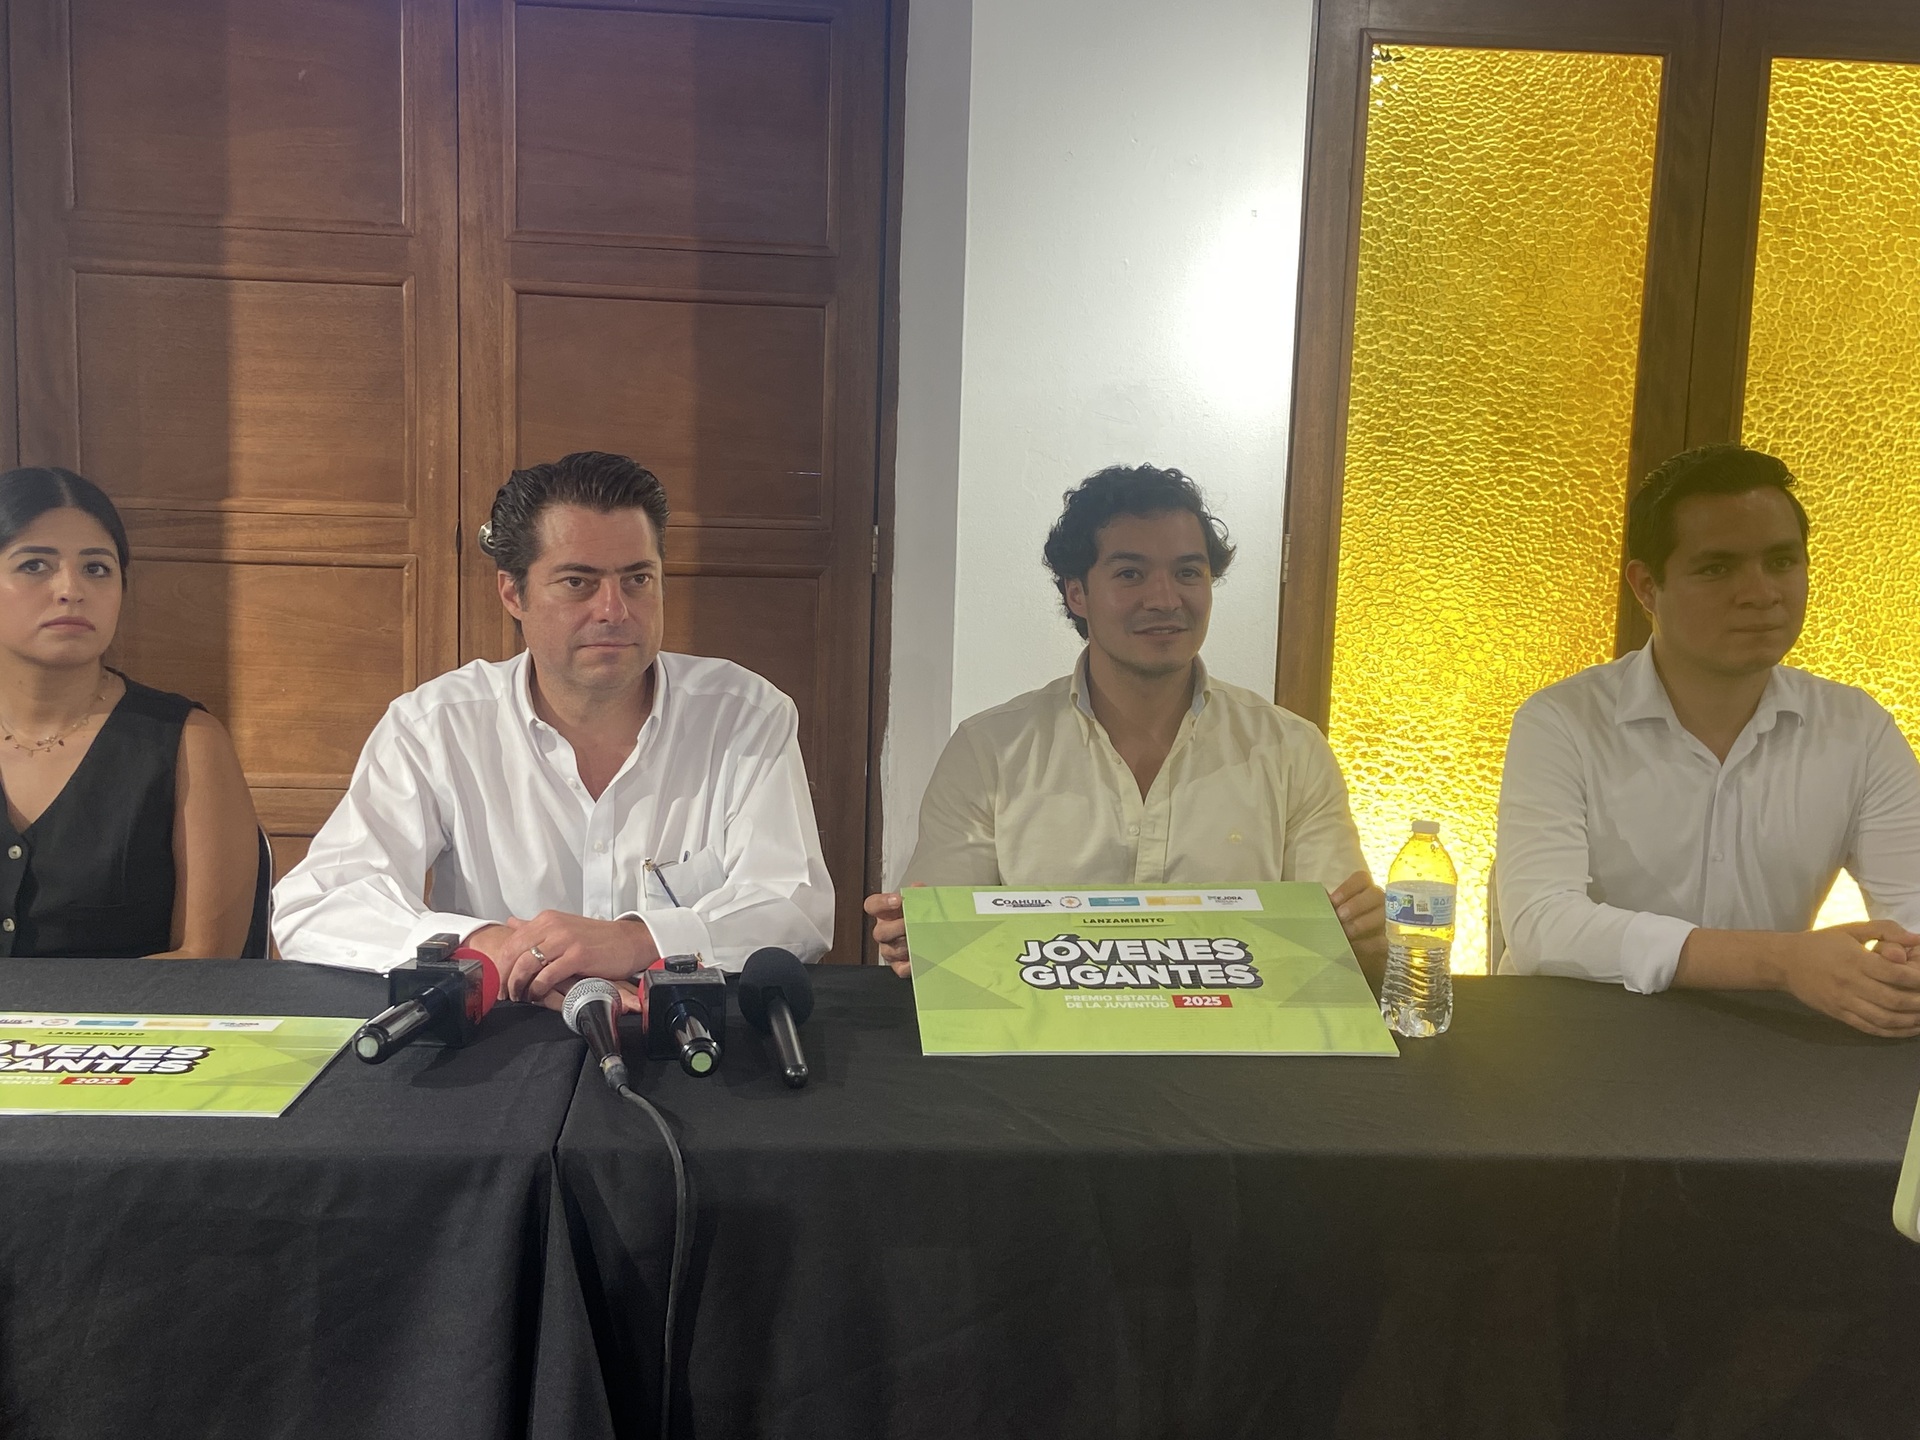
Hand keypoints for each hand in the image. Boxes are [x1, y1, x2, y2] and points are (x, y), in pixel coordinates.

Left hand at [495, 911, 659, 1003]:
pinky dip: (538, 989)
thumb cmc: (596, 938)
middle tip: (505, 994)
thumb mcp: (563, 927)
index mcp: (546, 920)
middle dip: (505, 978)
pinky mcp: (578, 955)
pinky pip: (548, 976)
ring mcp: (565, 940)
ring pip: (527, 965)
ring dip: (519, 985)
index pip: (511, 942)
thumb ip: (536, 928)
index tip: (500, 982)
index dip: (501, 965)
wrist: (629, 941)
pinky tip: (538, 996)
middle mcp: (552, 926)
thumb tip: (512, 923)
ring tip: (521, 997)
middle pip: (513, 953)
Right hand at [864, 883, 924, 976]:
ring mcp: (890, 950)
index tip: (898, 900)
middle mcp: (884, 932)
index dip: (882, 902)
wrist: (937, 934)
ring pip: (889, 951)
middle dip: (897, 928)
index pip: (872, 905)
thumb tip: (917, 888)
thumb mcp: (923, 901)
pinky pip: (900, 969)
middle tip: (911, 924)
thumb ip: (920, 894)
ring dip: (905, 946)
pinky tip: (920, 959)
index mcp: (886, 913)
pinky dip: (910, 966)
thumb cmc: (924, 917)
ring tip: (920, 941)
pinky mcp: (899, 966)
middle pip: (880, 932)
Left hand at [1328, 869, 1386, 979]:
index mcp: (1364, 892)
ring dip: (1363, 922)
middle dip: (1356, 904)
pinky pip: (1385, 939)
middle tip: (1340, 917)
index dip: (1348, 888)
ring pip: (1384, 915)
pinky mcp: (1394, 943)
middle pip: (1375, 894)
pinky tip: (1353, 947)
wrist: (1358, 961)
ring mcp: (1391, 922)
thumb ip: (1329, 908)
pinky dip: (1368, 943)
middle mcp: (1381, 903)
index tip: (1333, 901)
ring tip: (1346, 933)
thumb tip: (1319, 899)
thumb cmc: (1343, 933)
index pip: (1361, 879)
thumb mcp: (1334, 919)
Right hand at [1781, 920, 1919, 1037]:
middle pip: (1893, 1000)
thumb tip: (1916, 940)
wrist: (1784, 962)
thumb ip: (1885, 930)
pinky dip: (1893, 1032)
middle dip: (1919, 1003)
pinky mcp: (1839, 1014)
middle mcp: (1850, 983)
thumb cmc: (1821, 943)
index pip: (1895, 974)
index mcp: (1855, 959)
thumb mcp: (1851, 930)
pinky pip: (1870, 1028)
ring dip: (1910, 1021)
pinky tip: (1907, 1029)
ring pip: (1884, 1019)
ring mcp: (1844, 1002)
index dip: (1918, 979)